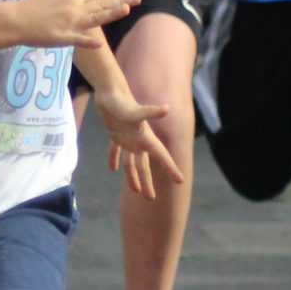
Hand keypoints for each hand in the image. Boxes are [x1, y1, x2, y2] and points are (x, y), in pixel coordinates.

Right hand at [14, 0, 130, 48]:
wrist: (17, 19)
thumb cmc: (33, 5)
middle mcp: (73, 6)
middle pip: (100, 3)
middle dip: (120, 0)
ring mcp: (69, 22)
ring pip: (94, 17)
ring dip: (111, 13)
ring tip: (126, 10)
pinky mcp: (62, 37)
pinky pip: (77, 39)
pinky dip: (88, 41)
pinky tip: (99, 44)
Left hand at [93, 86, 185, 201]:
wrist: (110, 91)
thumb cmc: (122, 102)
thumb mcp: (135, 111)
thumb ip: (150, 112)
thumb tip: (167, 108)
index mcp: (146, 138)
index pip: (161, 156)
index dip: (170, 168)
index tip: (180, 181)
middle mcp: (139, 140)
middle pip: (145, 165)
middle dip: (148, 181)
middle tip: (151, 199)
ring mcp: (127, 137)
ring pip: (132, 162)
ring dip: (133, 176)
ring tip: (136, 191)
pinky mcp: (115, 133)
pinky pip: (116, 150)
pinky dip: (115, 158)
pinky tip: (113, 169)